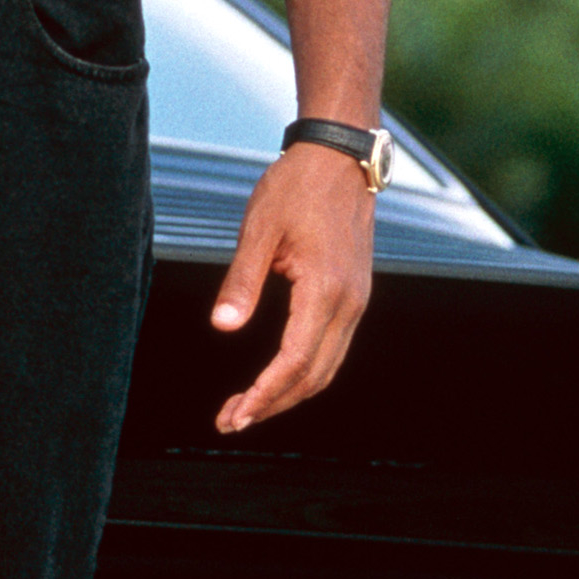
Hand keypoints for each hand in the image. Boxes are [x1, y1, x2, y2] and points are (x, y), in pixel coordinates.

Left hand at [210, 142, 373, 433]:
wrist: (339, 157)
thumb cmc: (296, 186)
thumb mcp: (259, 229)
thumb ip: (242, 281)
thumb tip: (222, 327)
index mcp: (325, 289)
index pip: (296, 361)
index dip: (265, 394)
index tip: (236, 415)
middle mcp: (349, 302)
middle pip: (315, 376)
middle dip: (273, 404)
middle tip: (231, 421)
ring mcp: (357, 300)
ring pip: (328, 367)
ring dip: (289, 393)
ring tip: (248, 406)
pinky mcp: (354, 294)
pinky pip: (333, 347)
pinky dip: (305, 371)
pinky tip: (277, 376)